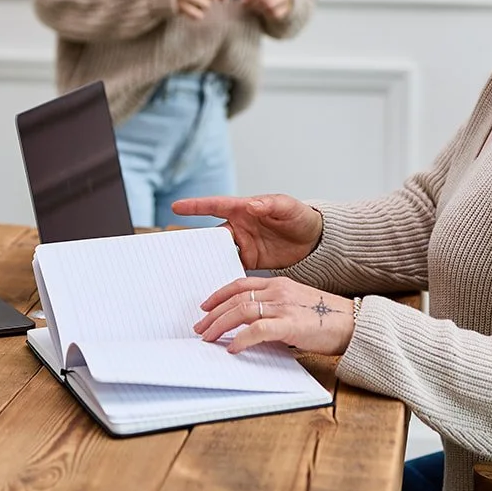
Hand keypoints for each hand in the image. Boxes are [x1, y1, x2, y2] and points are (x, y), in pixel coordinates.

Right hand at [170, 193, 322, 268]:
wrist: (315, 240)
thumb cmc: (300, 216)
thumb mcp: (287, 207)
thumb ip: (269, 205)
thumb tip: (251, 204)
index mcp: (244, 209)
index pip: (215, 206)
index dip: (195, 206)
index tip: (176, 206)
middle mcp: (239, 227)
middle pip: (212, 235)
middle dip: (196, 243)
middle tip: (179, 253)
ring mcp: (244, 245)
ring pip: (219, 254)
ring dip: (208, 262)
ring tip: (192, 273)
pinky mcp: (251, 262)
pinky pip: (232, 268)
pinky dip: (224, 275)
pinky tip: (216, 285)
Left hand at [194, 276, 353, 355]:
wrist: (353, 323)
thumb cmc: (327, 318)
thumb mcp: (296, 305)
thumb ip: (274, 310)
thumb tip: (250, 327)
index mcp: (279, 283)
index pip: (241, 284)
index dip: (219, 295)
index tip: (205, 307)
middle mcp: (278, 291)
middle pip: (236, 299)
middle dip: (213, 314)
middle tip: (199, 328)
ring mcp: (284, 306)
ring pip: (241, 311)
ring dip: (220, 326)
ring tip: (208, 338)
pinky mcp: (290, 324)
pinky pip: (257, 330)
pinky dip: (241, 339)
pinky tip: (232, 349)